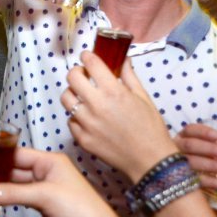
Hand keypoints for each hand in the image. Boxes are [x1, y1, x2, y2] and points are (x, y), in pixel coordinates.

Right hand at [0, 148, 128, 216]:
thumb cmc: (79, 210)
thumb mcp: (44, 196)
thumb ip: (10, 192)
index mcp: (50, 161)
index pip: (16, 154)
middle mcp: (47, 172)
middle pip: (12, 168)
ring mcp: (44, 190)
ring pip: (13, 184)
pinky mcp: (42, 207)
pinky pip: (17, 197)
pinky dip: (2, 198)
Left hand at [62, 52, 177, 179]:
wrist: (150, 160)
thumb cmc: (150, 128)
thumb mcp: (143, 97)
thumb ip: (129, 76)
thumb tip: (123, 59)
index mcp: (114, 92)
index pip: (91, 64)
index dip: (87, 56)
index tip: (88, 57)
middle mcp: (97, 105)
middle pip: (72, 78)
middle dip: (77, 72)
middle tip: (84, 75)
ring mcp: (87, 123)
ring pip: (66, 99)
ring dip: (73, 94)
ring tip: (83, 97)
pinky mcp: (82, 139)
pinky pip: (71, 121)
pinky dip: (76, 117)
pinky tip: (88, 118)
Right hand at [175, 123, 216, 191]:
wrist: (180, 184)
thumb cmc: (200, 159)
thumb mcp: (211, 148)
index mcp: (182, 138)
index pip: (190, 130)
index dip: (203, 132)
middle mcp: (175, 150)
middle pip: (191, 146)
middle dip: (211, 149)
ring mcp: (175, 166)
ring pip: (192, 163)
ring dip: (214, 166)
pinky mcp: (180, 182)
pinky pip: (196, 182)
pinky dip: (213, 183)